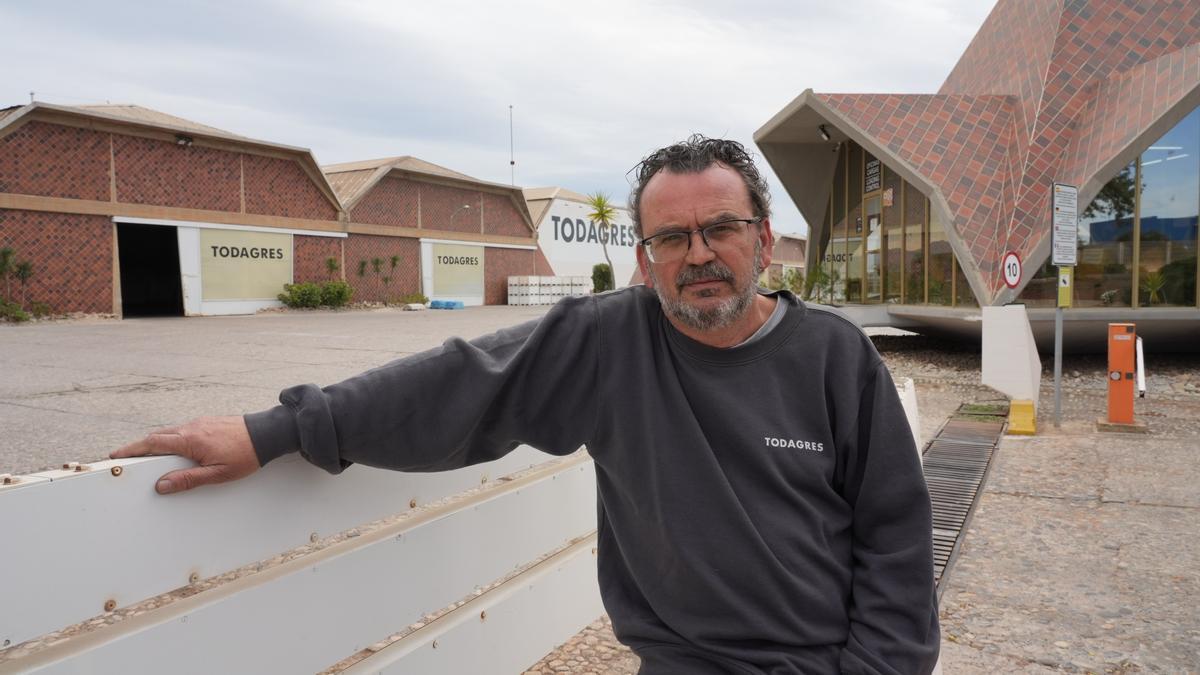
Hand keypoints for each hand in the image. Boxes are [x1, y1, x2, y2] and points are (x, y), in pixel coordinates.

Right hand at [110, 416, 258, 493]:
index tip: (116, 456)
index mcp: (190, 440)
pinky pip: (183, 430)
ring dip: (157, 443)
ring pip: (170, 432)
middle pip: (157, 436)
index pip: (153, 443)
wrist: (268, 433)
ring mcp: (200, 423)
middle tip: (126, 458)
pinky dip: (172, 439)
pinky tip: (175, 449)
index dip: (132, 450)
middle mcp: (192, 427)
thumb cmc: (246, 455)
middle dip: (139, 447)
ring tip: (148, 457)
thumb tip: (163, 485)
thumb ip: (188, 479)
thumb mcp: (217, 474)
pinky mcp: (208, 422)